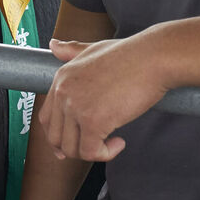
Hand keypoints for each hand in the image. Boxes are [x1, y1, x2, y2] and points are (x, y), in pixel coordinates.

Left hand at [40, 32, 171, 162]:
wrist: (152, 58)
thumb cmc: (129, 55)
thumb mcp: (93, 49)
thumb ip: (71, 51)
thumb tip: (52, 45)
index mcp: (61, 78)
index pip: (46, 119)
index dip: (57, 137)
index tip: (74, 146)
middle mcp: (63, 92)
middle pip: (56, 137)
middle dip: (76, 148)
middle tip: (97, 147)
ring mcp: (76, 107)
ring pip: (72, 149)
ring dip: (92, 152)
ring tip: (112, 141)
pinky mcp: (93, 121)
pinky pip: (91, 152)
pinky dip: (106, 154)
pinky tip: (120, 142)